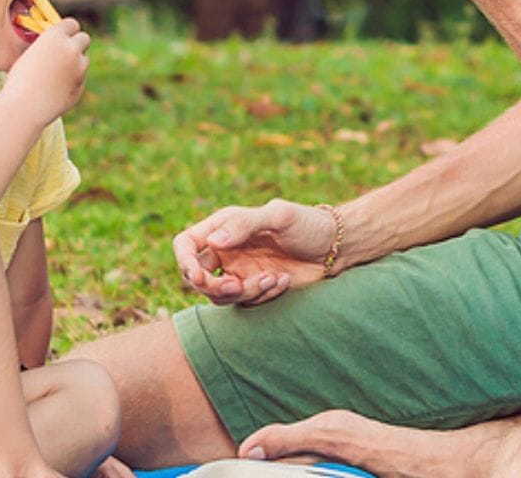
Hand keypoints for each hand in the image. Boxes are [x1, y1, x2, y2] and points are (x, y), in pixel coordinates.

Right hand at [5, 17, 89, 127]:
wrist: (23, 108)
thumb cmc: (19, 81)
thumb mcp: (30, 55)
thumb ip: (48, 47)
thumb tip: (61, 44)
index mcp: (55, 37)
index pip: (72, 24)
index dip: (68, 31)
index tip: (65, 36)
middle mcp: (71, 49)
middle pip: (84, 39)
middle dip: (78, 44)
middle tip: (68, 51)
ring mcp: (79, 68)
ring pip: (84, 60)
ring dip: (75, 64)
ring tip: (53, 76)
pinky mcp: (81, 85)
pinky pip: (80, 79)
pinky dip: (72, 81)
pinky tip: (55, 90)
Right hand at [173, 199, 336, 306]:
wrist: (335, 247)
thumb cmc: (308, 224)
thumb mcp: (279, 216)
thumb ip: (244, 225)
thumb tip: (212, 242)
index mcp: (225, 227)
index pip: (187, 244)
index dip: (184, 261)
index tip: (198, 276)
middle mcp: (227, 251)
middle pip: (197, 277)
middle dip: (212, 286)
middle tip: (235, 286)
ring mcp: (240, 272)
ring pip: (221, 296)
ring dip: (245, 292)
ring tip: (273, 278)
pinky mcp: (256, 289)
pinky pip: (246, 303)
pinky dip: (262, 296)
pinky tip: (284, 281)